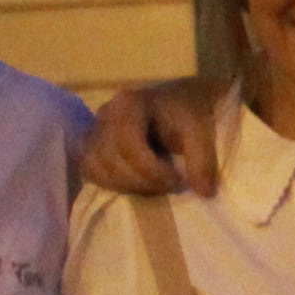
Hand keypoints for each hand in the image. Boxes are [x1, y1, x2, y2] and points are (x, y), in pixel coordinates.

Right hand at [84, 72, 230, 198]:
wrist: (181, 101)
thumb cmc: (189, 112)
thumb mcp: (201, 131)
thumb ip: (202, 160)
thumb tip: (203, 193)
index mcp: (129, 104)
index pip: (128, 144)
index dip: (151, 170)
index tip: (177, 180)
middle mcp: (105, 114)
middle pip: (109, 159)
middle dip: (140, 181)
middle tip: (169, 186)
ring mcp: (94, 129)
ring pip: (94, 167)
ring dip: (125, 185)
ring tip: (154, 185)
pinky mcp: (92, 144)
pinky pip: (91, 170)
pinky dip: (112, 184)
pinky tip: (138, 183)